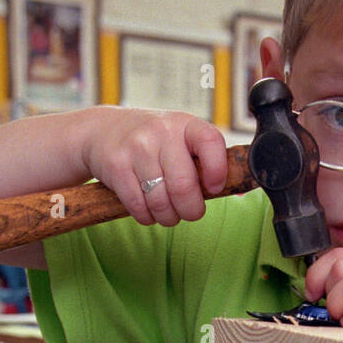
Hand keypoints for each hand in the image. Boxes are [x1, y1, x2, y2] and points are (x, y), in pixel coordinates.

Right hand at [80, 107, 227, 226]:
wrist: (102, 130)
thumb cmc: (153, 143)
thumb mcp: (180, 140)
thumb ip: (204, 161)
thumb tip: (240, 188)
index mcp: (185, 124)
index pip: (212, 143)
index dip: (218, 172)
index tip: (213, 187)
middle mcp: (162, 131)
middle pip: (184, 187)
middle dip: (190, 210)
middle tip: (188, 212)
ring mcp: (137, 147)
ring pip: (161, 202)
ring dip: (167, 217)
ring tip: (166, 211)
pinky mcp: (116, 166)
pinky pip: (139, 207)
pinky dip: (146, 216)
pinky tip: (147, 208)